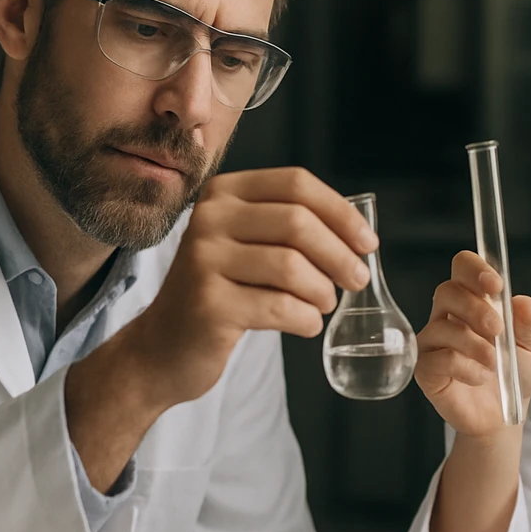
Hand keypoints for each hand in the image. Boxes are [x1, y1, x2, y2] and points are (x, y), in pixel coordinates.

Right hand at [112, 166, 375, 409]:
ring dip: (322, 292)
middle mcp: (208, 218)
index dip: (341, 213)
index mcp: (223, 193)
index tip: (368, 243)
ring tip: (323, 305)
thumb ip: (289, 229)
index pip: (296, 184)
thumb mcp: (245, 245)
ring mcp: (203, 260)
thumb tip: (358, 235)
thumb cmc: (219, 293)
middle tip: (357, 281)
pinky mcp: (208, 304)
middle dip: (340, 256)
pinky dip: (306, 320)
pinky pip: (280, 308)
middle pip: (298, 223)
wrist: (162, 347)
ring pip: (292, 268)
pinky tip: (305, 324)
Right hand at [414, 250, 530, 438]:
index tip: (495, 285)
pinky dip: (464, 368)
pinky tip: (479, 377)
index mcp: (473, 300)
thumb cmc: (514, 374)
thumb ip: (527, 324)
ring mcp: (433, 342)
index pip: (462, 268)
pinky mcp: (425, 369)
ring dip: (474, 344)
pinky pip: (437, 359)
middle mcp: (447, 316)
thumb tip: (524, 302)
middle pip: (447, 292)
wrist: (504, 415)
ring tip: (494, 362)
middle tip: (497, 330)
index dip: (475, 269)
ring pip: (442, 327)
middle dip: (475, 308)